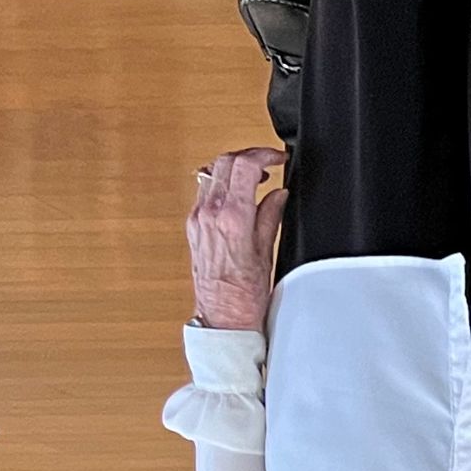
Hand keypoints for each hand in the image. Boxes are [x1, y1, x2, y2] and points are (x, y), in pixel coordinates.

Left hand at [186, 147, 285, 330]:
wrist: (222, 317)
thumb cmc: (244, 296)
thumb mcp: (267, 252)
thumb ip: (270, 216)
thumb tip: (278, 195)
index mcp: (232, 219)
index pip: (244, 166)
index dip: (263, 154)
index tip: (278, 157)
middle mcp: (209, 214)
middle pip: (224, 162)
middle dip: (248, 155)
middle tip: (267, 161)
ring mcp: (197, 218)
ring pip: (211, 172)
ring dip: (233, 167)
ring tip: (254, 175)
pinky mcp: (192, 225)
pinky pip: (204, 190)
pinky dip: (222, 182)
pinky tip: (237, 192)